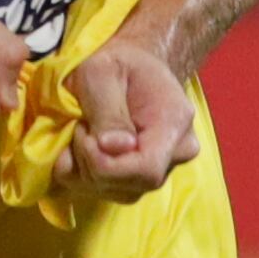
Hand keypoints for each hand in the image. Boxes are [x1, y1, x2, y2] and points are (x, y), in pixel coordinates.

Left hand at [51, 32, 199, 201]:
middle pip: (131, 184)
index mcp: (174, 121)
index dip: (105, 163)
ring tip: (84, 132)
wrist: (133, 69)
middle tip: (80, 125)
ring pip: (116, 193)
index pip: (146, 168)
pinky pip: (108, 193)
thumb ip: (107, 111)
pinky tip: (82, 148)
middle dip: (90, 162)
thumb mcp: (101, 73)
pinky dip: (83, 176)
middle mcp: (178, 152)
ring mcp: (164, 170)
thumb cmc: (117, 64)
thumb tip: (113, 148)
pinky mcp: (143, 179)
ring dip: (84, 169)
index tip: (83, 132)